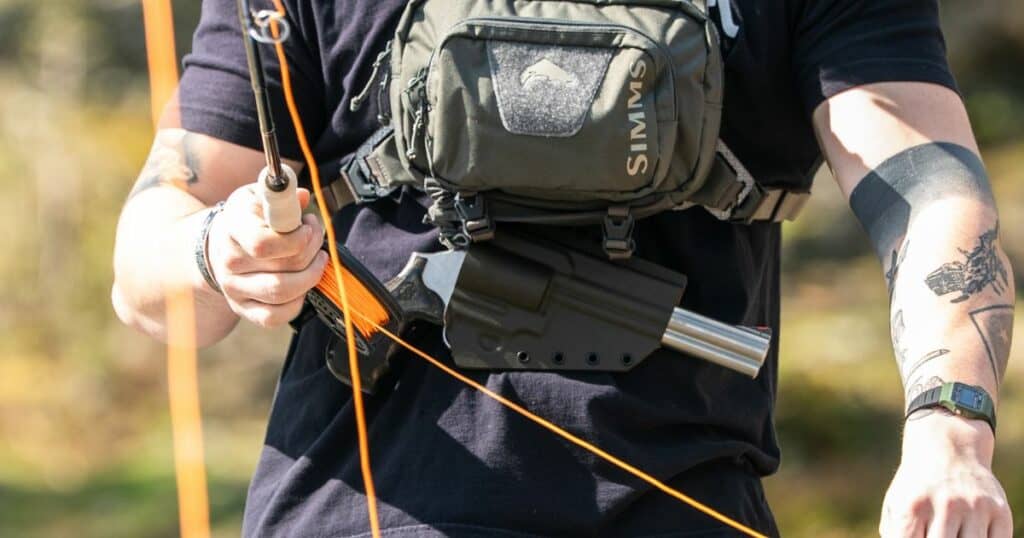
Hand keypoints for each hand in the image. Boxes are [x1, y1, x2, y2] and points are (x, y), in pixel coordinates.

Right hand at [206, 184, 326, 327]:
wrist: (220, 246)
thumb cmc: (247, 219)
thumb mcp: (259, 196)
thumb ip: (281, 195)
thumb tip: (301, 197)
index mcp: (233, 229)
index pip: (263, 244)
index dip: (296, 238)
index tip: (308, 225)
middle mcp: (230, 262)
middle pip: (284, 267)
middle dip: (313, 249)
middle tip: (316, 236)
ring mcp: (235, 289)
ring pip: (283, 293)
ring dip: (311, 275)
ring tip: (318, 259)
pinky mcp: (244, 309)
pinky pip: (276, 317)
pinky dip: (298, 302)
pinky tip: (303, 283)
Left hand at [880, 412, 1011, 536]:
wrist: (949, 449)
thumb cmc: (917, 487)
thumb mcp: (895, 505)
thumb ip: (895, 533)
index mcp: (914, 507)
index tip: (921, 535)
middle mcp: (946, 506)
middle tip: (939, 533)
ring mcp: (976, 508)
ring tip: (953, 532)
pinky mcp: (1000, 512)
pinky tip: (971, 534)